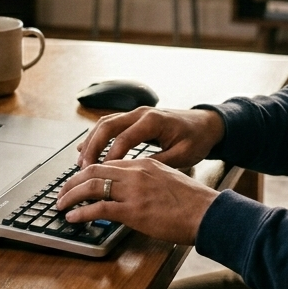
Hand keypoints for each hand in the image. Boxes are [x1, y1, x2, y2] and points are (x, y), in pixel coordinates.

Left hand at [54, 158, 218, 245]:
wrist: (208, 213)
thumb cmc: (194, 203)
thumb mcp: (168, 182)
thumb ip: (148, 182)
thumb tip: (134, 194)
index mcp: (144, 164)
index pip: (108, 163)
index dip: (88, 172)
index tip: (78, 181)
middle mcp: (136, 172)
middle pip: (93, 170)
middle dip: (72, 181)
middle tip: (61, 192)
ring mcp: (134, 191)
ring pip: (91, 186)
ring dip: (71, 195)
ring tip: (61, 205)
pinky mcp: (134, 210)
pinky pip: (99, 208)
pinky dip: (81, 212)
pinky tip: (73, 217)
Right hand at [77, 107, 223, 168]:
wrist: (206, 123)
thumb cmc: (197, 139)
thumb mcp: (183, 154)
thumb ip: (160, 162)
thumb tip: (136, 174)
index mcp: (153, 121)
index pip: (124, 139)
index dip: (110, 158)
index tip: (101, 175)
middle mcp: (141, 113)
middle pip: (107, 127)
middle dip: (92, 148)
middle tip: (82, 169)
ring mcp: (136, 113)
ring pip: (105, 123)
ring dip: (91, 142)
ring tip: (80, 163)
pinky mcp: (135, 118)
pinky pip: (109, 124)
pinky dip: (96, 137)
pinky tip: (85, 149)